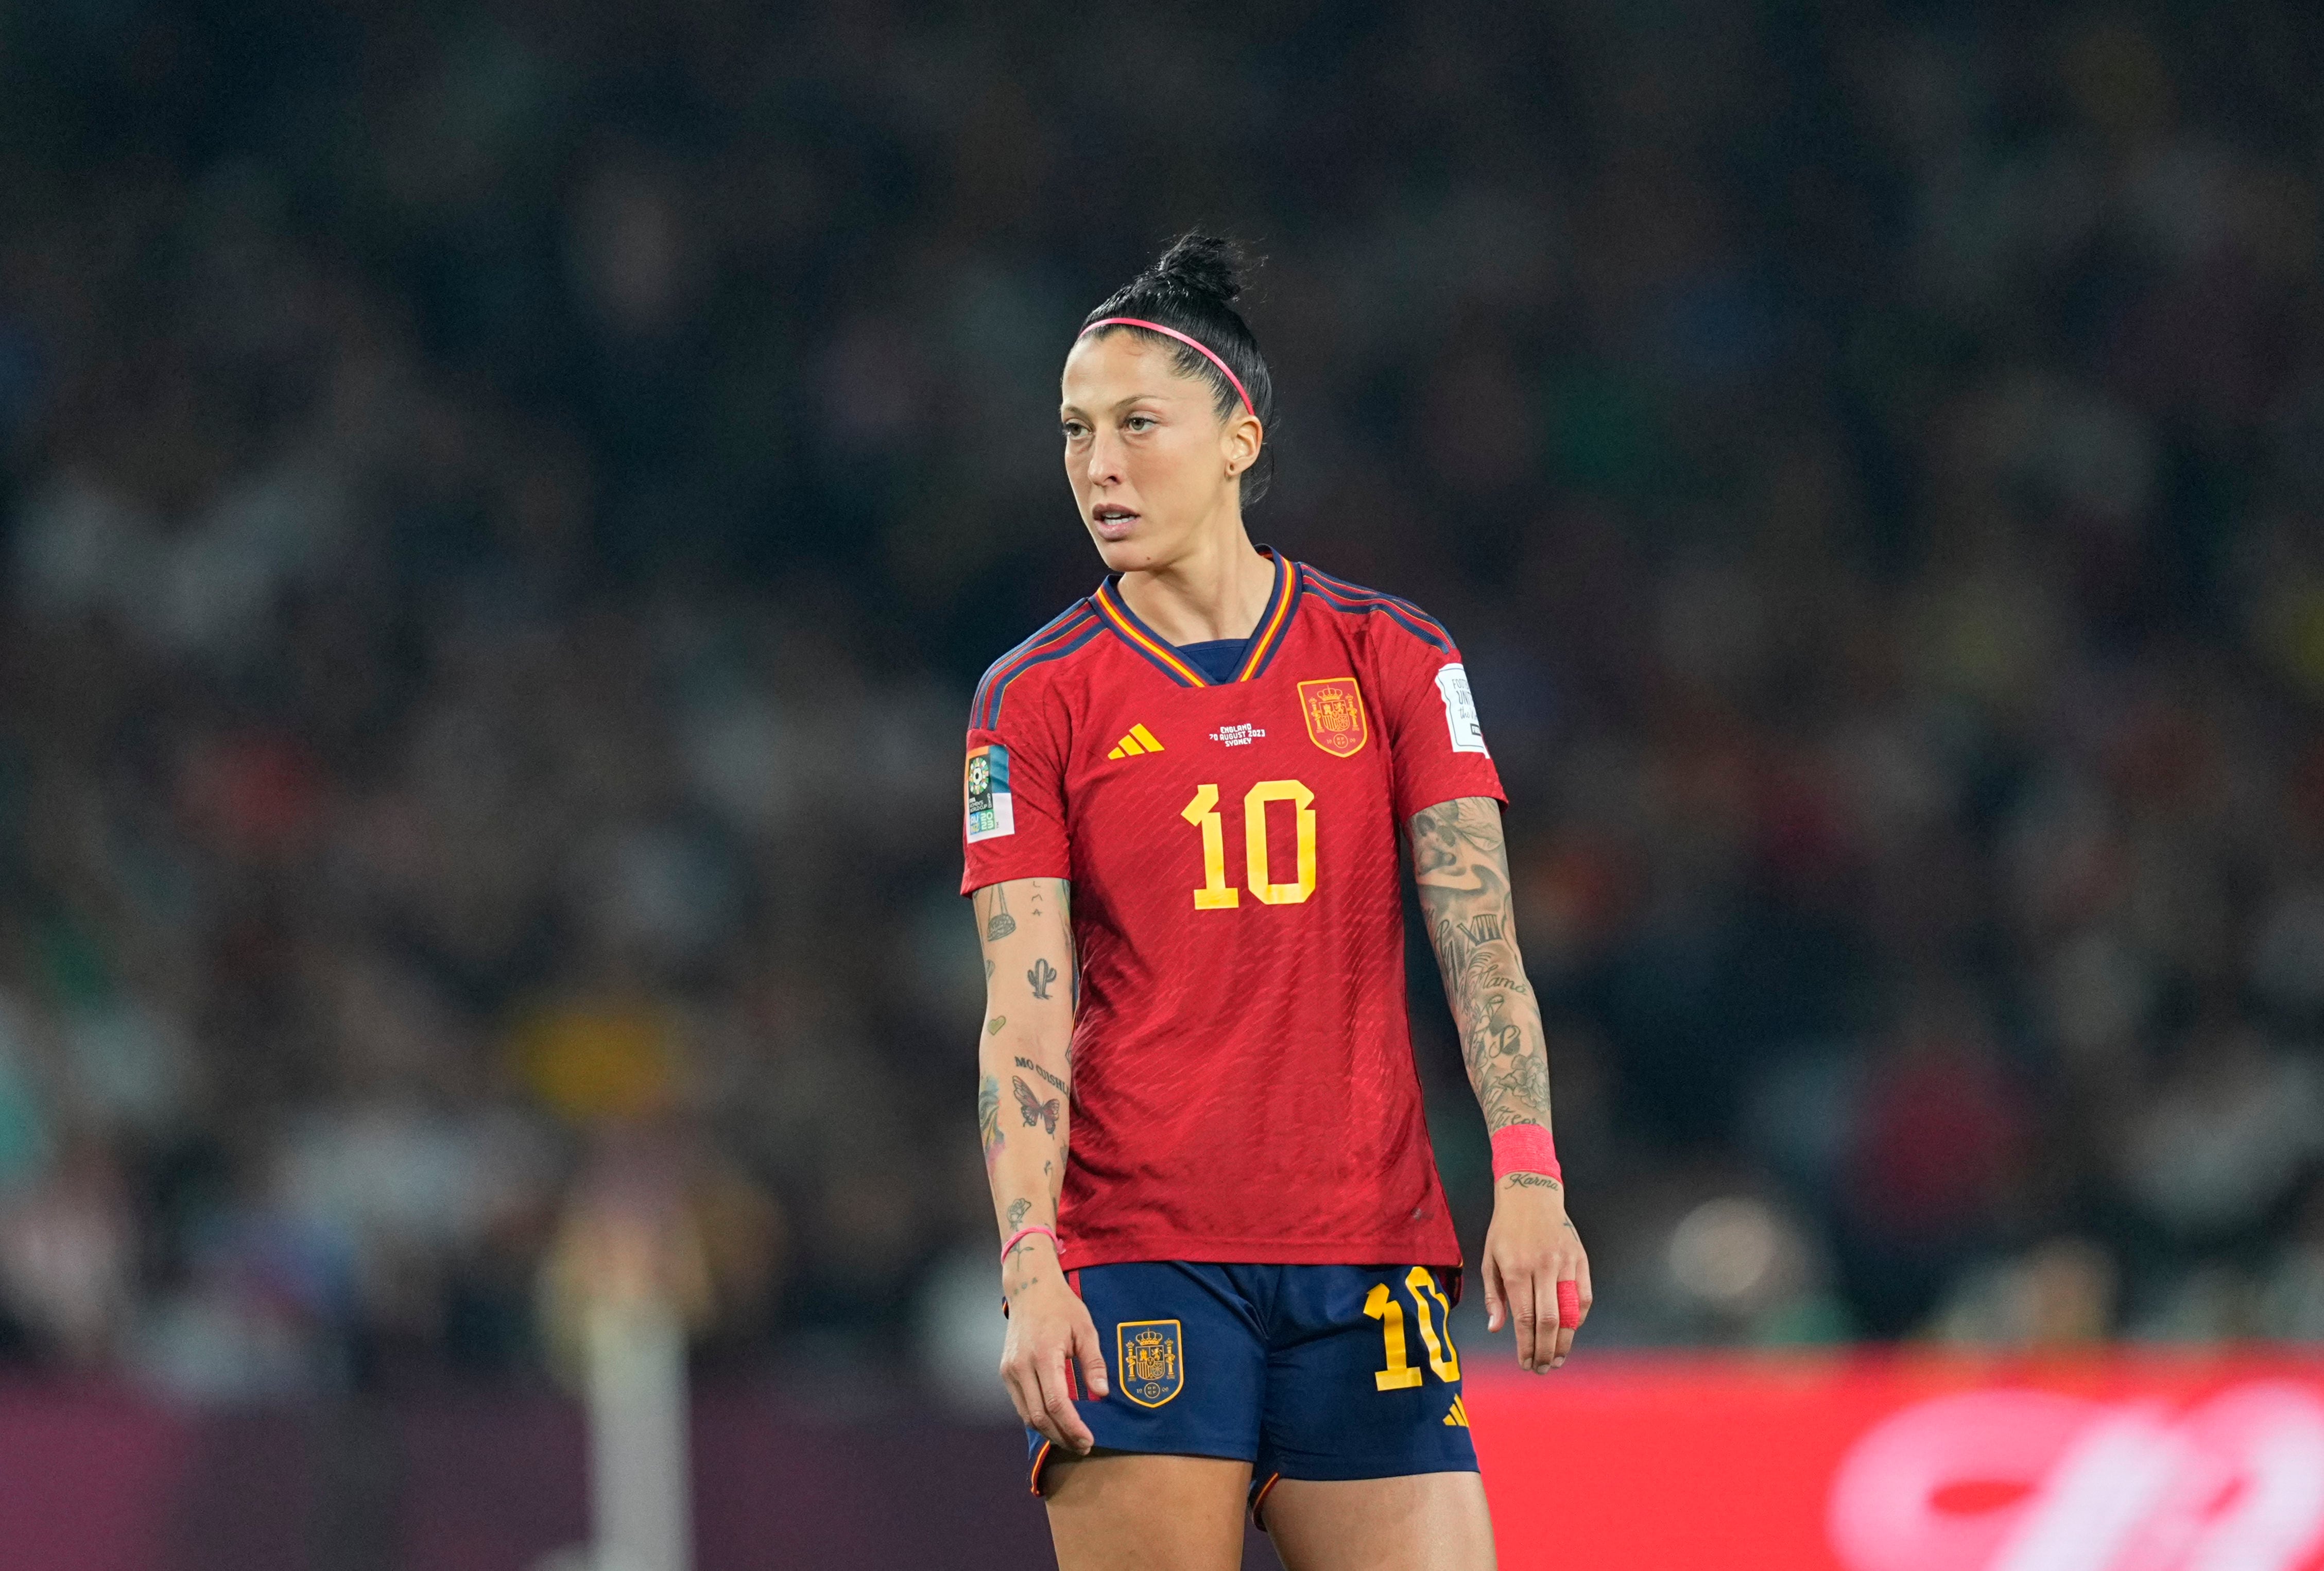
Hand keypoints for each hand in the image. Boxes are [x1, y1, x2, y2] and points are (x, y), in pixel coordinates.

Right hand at [998, 1242, 1109, 1452]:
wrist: (1030, 1289)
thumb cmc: (1061, 1307)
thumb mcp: (1085, 1329)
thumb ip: (1093, 1362)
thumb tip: (1101, 1394)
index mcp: (1043, 1355)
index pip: (1055, 1404)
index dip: (1072, 1427)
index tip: (1088, 1439)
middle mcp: (1020, 1366)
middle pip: (1038, 1417)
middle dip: (1062, 1436)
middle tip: (1084, 1445)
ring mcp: (1009, 1370)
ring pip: (1026, 1415)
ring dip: (1049, 1432)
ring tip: (1071, 1438)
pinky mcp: (1005, 1372)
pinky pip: (1021, 1404)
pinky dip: (1037, 1418)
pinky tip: (1055, 1421)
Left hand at [1481, 1174, 1590, 1371]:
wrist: (1531, 1193)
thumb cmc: (1505, 1229)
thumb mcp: (1489, 1259)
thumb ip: (1493, 1297)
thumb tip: (1496, 1330)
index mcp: (1516, 1269)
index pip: (1525, 1319)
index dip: (1526, 1346)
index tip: (1525, 1363)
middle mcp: (1543, 1267)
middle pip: (1549, 1321)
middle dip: (1545, 1351)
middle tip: (1542, 1369)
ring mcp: (1565, 1263)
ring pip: (1570, 1312)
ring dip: (1565, 1342)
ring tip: (1557, 1359)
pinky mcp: (1580, 1259)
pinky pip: (1584, 1297)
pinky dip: (1579, 1318)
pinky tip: (1570, 1332)